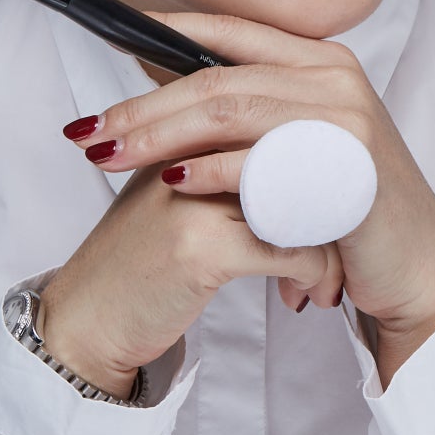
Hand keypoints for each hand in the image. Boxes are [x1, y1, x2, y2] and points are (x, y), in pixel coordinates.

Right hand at [36, 157, 343, 398]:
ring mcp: (191, 195)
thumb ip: (220, 157)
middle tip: (349, 231)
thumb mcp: (172, 192)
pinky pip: (290, 247)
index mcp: (183, 130)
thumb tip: (297, 143)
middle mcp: (186, 150)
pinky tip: (310, 295)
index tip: (339, 194)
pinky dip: (313, 274)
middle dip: (333, 192)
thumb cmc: (138, 262)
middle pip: (289, 146)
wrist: (86, 323)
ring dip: (330, 240)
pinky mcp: (199, 246)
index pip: (269, 110)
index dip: (316, 154)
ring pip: (300, 194)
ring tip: (333, 275)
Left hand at [64, 12, 434, 384]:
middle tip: (91, 131)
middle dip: (144, 105)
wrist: (414, 265)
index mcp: (320, 60)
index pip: (232, 30)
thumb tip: (166, 87)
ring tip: (111, 156)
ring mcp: (344, 117)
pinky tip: (172, 180)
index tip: (115, 37)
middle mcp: (334, 76)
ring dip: (159, 134)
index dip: (169, 29)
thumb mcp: (299, 144)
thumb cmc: (348, 206)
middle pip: (217, 76)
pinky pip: (260, 161)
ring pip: (228, 110)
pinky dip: (210, 170)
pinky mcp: (347, 165)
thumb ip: (249, 110)